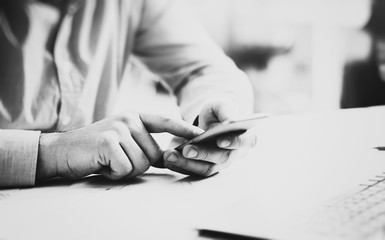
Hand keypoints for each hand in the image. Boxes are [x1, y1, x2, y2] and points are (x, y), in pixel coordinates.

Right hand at [36, 112, 202, 179]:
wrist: (63, 152)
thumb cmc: (96, 150)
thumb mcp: (123, 141)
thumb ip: (144, 144)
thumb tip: (169, 156)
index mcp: (135, 117)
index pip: (165, 121)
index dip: (184, 128)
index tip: (201, 134)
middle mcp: (129, 119)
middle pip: (155, 154)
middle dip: (138, 165)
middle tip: (116, 159)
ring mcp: (119, 128)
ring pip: (142, 163)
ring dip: (124, 170)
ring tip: (108, 160)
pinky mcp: (108, 141)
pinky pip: (125, 168)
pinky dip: (114, 173)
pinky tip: (102, 164)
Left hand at [163, 100, 257, 176]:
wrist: (211, 121)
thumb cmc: (220, 112)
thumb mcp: (222, 105)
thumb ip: (227, 110)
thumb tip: (231, 120)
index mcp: (246, 137)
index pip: (246, 142)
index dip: (234, 142)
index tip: (220, 140)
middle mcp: (236, 154)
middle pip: (222, 158)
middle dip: (203, 154)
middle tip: (187, 149)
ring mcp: (221, 164)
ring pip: (207, 168)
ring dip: (188, 164)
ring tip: (170, 155)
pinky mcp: (206, 168)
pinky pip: (194, 171)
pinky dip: (180, 166)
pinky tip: (167, 159)